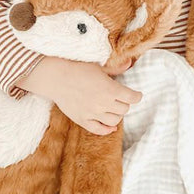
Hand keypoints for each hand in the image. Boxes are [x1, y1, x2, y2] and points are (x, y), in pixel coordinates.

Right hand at [17, 56, 141, 135]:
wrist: (56, 78)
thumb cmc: (78, 69)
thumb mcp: (99, 67)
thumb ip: (115, 68)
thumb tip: (129, 63)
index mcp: (110, 89)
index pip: (132, 98)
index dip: (137, 96)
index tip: (137, 95)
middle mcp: (104, 103)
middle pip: (125, 109)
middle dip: (126, 104)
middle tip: (122, 99)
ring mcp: (93, 113)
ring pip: (115, 121)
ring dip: (117, 115)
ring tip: (114, 109)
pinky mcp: (83, 120)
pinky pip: (99, 130)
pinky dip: (107, 130)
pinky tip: (111, 127)